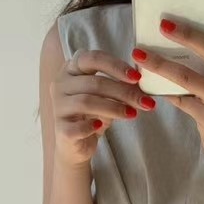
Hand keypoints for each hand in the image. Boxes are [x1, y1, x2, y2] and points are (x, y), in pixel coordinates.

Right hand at [50, 47, 157, 168]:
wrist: (76, 145)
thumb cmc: (93, 115)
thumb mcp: (107, 97)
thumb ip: (120, 87)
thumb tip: (142, 83)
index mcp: (72, 68)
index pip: (93, 58)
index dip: (116, 66)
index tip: (136, 78)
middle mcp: (61, 83)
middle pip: (94, 83)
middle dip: (123, 92)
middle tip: (144, 102)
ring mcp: (58, 106)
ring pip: (87, 102)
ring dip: (114, 108)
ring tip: (133, 114)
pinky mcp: (61, 129)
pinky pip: (78, 126)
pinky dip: (92, 127)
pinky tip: (102, 127)